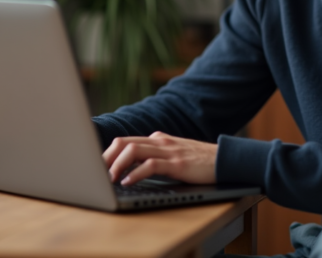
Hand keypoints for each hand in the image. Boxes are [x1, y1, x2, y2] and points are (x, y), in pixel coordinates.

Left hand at [103, 131, 217, 185]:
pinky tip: (128, 182)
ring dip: (117, 165)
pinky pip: (151, 165)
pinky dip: (136, 173)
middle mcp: (160, 141)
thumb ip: (155, 157)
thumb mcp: (173, 155)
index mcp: (157, 139)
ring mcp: (169, 150)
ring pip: (134, 150)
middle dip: (106, 157)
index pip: (125, 140)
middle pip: (124, 142)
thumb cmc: (199, 161)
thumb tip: (130, 170)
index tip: (96, 167)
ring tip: (109, 179)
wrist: (225, 159)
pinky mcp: (177, 163)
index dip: (107, 153)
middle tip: (96, 173)